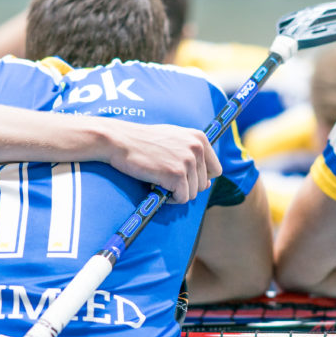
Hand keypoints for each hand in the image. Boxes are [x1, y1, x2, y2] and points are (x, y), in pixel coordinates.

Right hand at [100, 120, 221, 203]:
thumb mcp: (174, 139)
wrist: (120, 140)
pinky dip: (170, 199)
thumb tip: (208, 183)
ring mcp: (188, 161)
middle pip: (203, 184)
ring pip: (193, 193)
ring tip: (160, 182)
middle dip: (185, 187)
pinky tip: (157, 188)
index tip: (184, 177)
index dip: (200, 178)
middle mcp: (197, 148)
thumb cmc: (143, 141)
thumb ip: (192, 156)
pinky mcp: (177, 175)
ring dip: (176, 193)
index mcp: (199, 138)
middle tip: (165, 179)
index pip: (215, 169)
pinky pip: (181, 198)